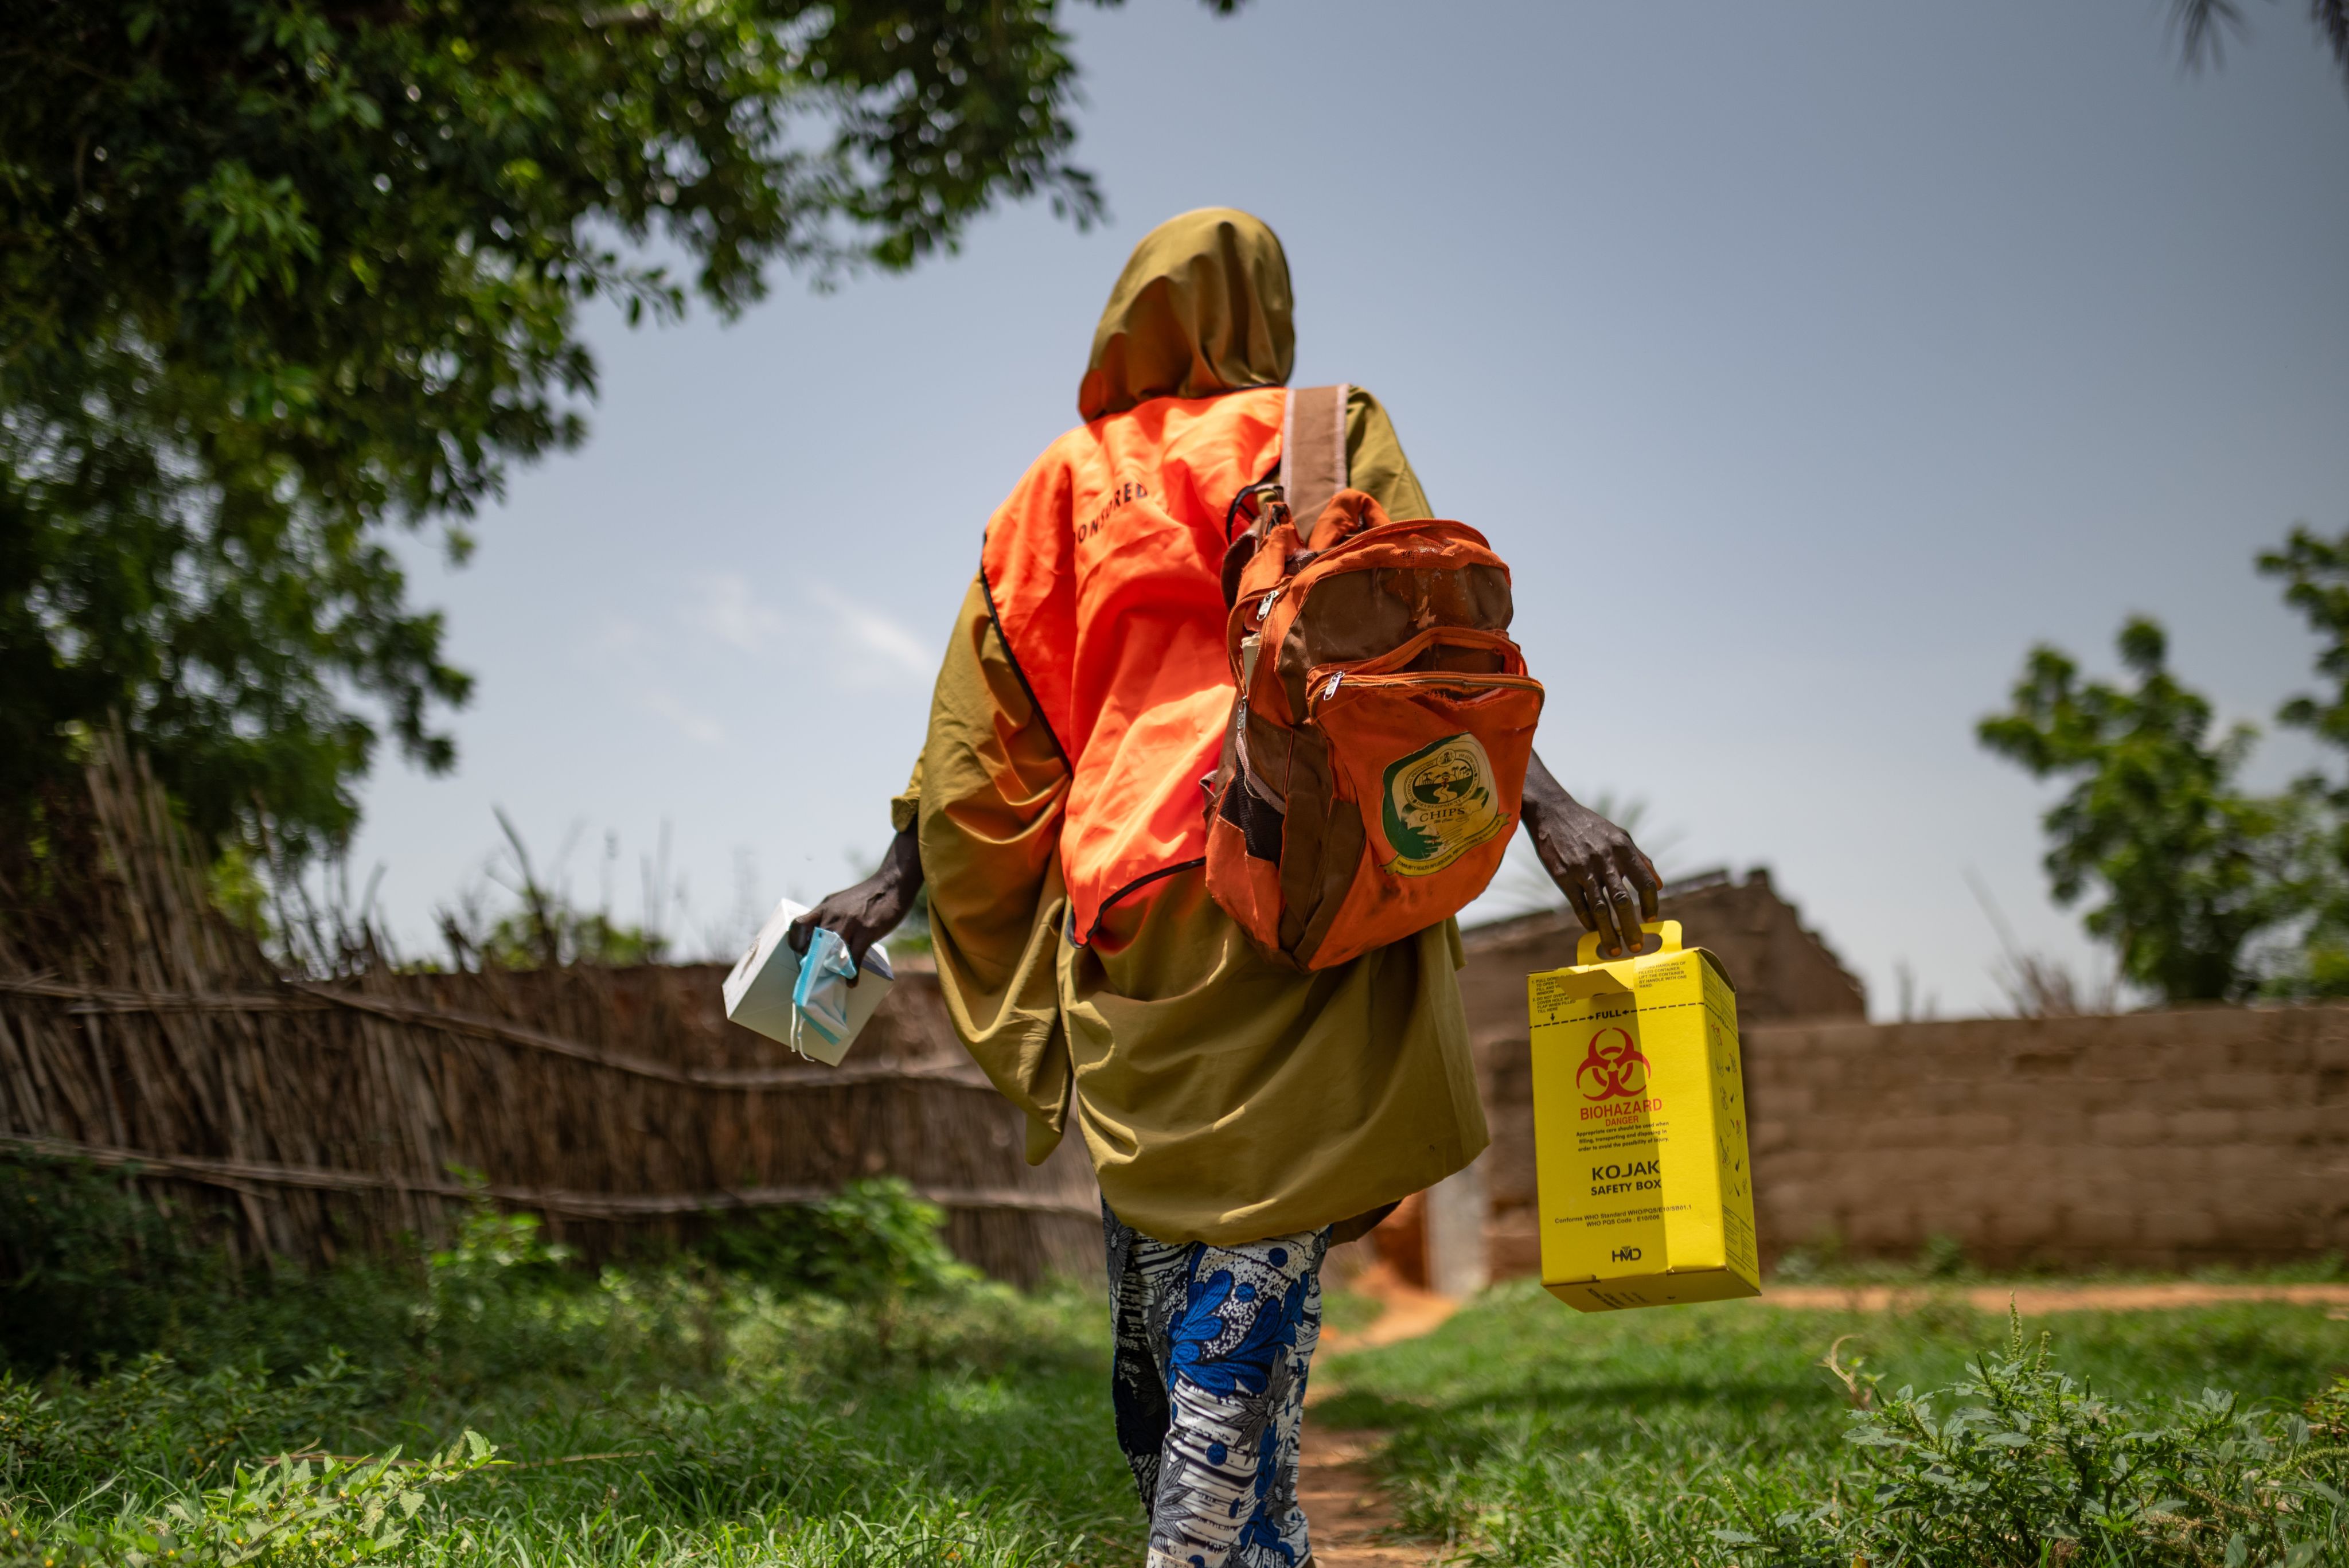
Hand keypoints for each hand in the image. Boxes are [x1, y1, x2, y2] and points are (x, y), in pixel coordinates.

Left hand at [787, 826, 923, 981]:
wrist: (891, 885)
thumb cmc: (867, 895)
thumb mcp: (840, 900)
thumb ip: (829, 915)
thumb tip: (821, 934)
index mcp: (824, 907)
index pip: (798, 925)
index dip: (796, 942)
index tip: (802, 953)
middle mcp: (832, 915)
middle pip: (813, 943)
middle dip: (814, 961)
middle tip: (818, 971)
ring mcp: (849, 924)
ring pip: (831, 953)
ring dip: (831, 969)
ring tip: (834, 977)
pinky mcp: (866, 932)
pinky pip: (854, 958)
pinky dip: (852, 974)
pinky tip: (852, 981)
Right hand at [1520, 751, 1660, 958]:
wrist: (1553, 813)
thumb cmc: (1590, 827)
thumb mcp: (1620, 836)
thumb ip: (1641, 860)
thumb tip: (1661, 884)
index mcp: (1623, 849)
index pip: (1645, 883)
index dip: (1651, 904)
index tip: (1650, 919)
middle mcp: (1605, 860)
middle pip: (1622, 901)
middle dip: (1630, 928)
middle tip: (1636, 947)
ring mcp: (1583, 869)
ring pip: (1600, 909)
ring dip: (1608, 933)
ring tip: (1615, 950)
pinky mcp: (1563, 876)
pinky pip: (1579, 905)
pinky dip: (1588, 921)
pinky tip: (1593, 931)